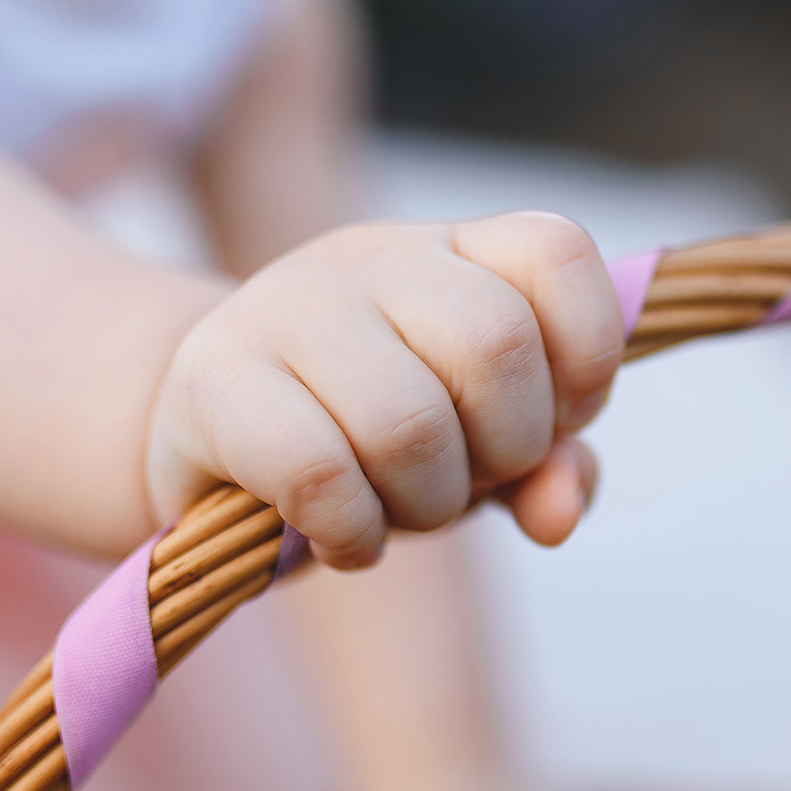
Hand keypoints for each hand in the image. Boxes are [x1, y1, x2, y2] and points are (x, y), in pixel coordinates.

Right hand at [145, 214, 620, 569]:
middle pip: (495, 345)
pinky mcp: (212, 385)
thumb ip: (547, 466)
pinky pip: (318, 473)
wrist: (206, 449)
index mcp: (448, 250)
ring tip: (396, 512)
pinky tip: (344, 539)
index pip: (557, 252)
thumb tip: (558, 513)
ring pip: (409, 422)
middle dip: (506, 450)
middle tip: (464, 481)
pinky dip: (354, 532)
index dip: (585, 356)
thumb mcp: (477, 449)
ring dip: (427, 505)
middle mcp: (369, 259)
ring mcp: (282, 309)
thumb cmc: (365, 440)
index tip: (555, 419)